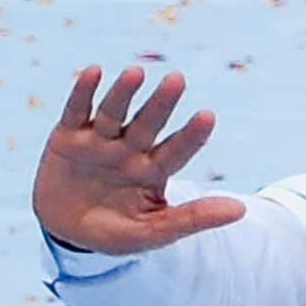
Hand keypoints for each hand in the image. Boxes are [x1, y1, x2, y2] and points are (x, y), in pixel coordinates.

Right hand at [33, 67, 246, 256]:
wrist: (64, 233)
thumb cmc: (113, 233)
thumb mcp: (151, 233)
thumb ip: (192, 219)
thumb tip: (241, 210)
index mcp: (153, 171)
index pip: (176, 150)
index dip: (191, 135)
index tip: (207, 116)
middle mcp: (129, 149)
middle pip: (148, 124)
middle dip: (160, 104)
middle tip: (176, 80)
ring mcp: (99, 141)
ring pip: (114, 113)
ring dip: (124, 93)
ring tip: (135, 74)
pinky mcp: (68, 136)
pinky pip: (77, 111)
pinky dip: (84, 92)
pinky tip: (94, 71)